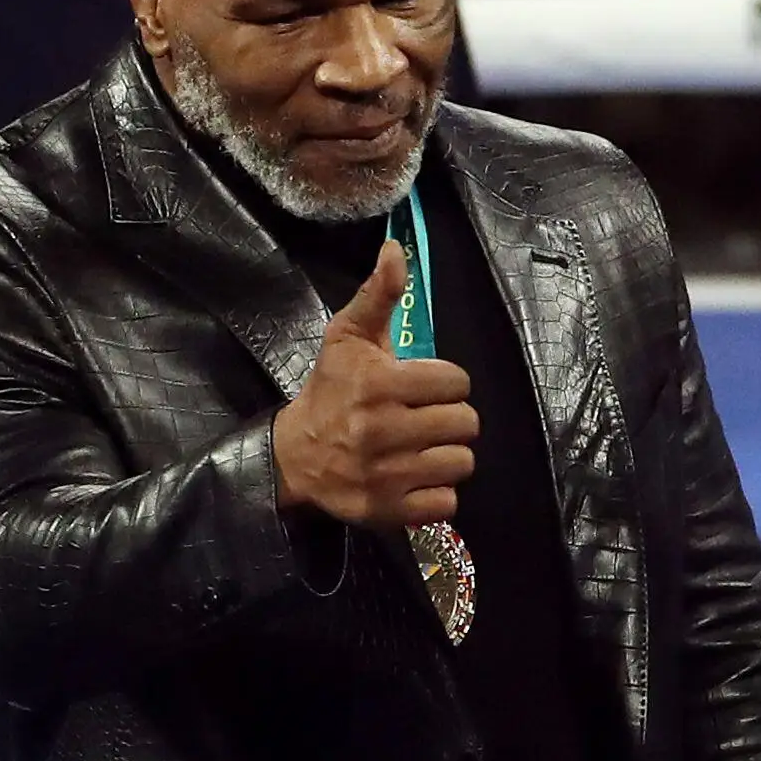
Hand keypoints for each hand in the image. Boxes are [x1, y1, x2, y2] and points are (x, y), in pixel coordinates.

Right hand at [271, 243, 477, 531]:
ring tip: (421, 446)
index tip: (421, 386)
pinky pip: (448, 502)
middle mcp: (383, 430)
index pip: (457, 382)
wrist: (294, 456)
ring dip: (448, 455)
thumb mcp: (348, 338)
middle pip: (466, 423)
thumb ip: (379, 295)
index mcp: (379, 385)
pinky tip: (415, 476)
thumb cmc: (331, 391)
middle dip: (450, 418)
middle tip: (424, 418)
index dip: (445, 382)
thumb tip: (397, 251)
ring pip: (462, 462)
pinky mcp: (390, 510)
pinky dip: (437, 492)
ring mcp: (387, 474)